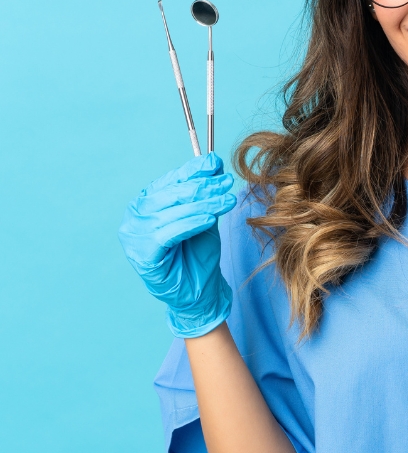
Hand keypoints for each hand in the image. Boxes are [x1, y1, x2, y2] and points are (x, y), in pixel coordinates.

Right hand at [119, 152, 236, 337]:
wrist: (199, 290)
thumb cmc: (198, 252)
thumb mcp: (203, 215)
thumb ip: (204, 192)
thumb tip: (213, 162)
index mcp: (146, 202)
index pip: (170, 180)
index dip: (193, 170)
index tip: (216, 164)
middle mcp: (135, 216)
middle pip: (171, 194)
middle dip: (202, 187)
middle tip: (226, 183)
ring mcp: (134, 236)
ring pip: (170, 212)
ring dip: (202, 204)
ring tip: (226, 201)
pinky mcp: (142, 255)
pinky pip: (167, 234)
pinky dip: (189, 223)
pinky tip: (208, 219)